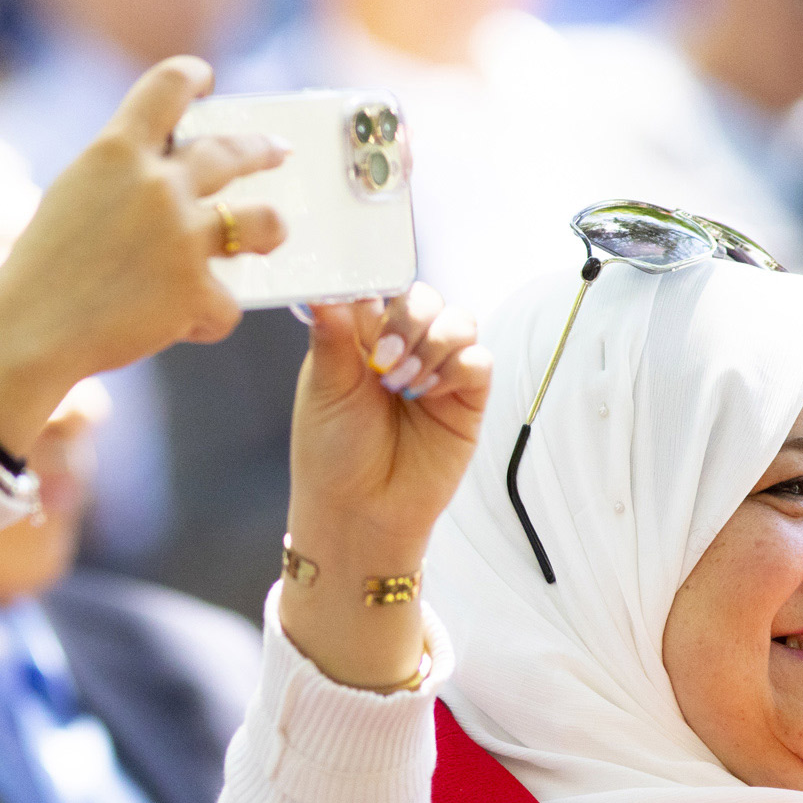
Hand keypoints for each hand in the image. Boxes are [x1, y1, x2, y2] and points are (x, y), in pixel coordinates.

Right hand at [0, 57, 288, 456]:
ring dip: (271, 228)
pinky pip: (227, 302)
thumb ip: (120, 176)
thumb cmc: (42, 270)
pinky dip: (208, 316)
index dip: (193, 76)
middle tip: (276, 151)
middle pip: (232, 152)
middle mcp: (158, 184)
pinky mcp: (195, 291)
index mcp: (116, 151)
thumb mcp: (73, 196)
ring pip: (262, 221)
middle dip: (260, 150)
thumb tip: (169, 173)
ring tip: (272, 234)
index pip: (169, 84)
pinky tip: (190, 324)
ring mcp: (182, 237)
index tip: (205, 80)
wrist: (29, 331)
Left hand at [277, 284, 489, 689]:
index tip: (367, 311)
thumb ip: (333, 336)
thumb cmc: (332, 456)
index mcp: (360, 338)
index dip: (379, 292)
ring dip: (435, 342)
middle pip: (424, 298)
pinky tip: (431, 393)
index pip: (380, 288)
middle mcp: (402, 348)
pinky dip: (458, 367)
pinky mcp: (466, 399)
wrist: (359, 514)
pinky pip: (479, 361)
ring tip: (406, 383)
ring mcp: (437, 372)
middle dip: (409, 319)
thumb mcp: (323, 391)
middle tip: (385, 361)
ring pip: (458, 321)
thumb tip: (324, 288)